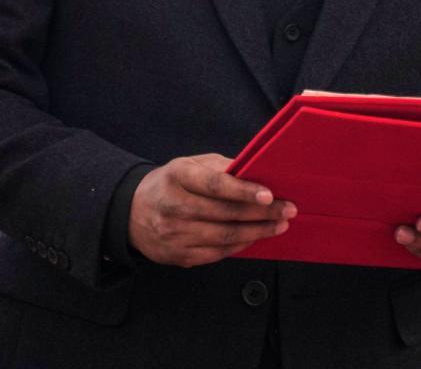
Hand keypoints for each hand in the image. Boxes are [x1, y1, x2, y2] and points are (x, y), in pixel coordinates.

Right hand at [128, 153, 296, 267]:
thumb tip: (255, 172)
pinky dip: (241, 245)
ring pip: (224, 237)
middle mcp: (174, 206)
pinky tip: (256, 237)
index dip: (243, 191)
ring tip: (279, 225)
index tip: (269, 195)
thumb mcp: (189, 164)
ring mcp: (175, 235)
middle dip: (262, 213)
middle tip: (287, 210)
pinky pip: (217, 253)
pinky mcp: (179, 256)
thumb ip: (220, 167)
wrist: (133, 213)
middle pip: (225, 214)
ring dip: (257, 232)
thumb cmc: (170, 183)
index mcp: (177, 176)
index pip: (214, 185)